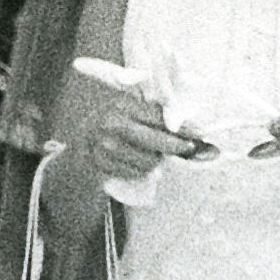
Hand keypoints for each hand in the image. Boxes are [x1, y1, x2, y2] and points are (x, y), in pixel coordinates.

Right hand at [89, 85, 204, 179]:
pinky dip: (143, 171)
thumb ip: (157, 113)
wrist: (83, 132)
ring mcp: (105, 147)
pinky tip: (141, 163)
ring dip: (157, 160)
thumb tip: (191, 128)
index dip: (181, 129)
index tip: (196, 136)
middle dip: (176, 147)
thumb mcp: (132, 105)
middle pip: (156, 142)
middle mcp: (112, 125)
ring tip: (154, 154)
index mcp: (122, 105)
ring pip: (148, 161)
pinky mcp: (101, 164)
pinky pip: (135, 173)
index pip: (159, 119)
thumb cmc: (115, 116)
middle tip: (187, 149)